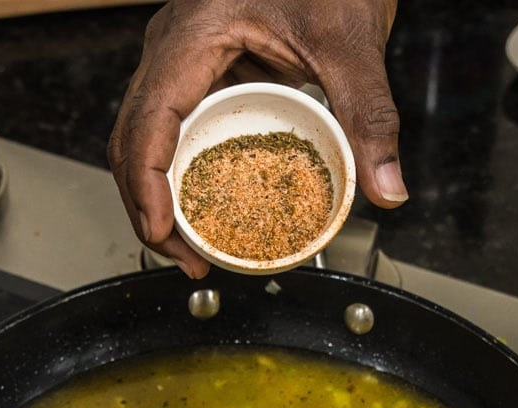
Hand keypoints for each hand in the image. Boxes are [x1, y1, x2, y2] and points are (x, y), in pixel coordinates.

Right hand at [108, 0, 403, 277]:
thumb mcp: (351, 41)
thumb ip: (368, 116)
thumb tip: (384, 188)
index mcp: (192, 35)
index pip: (147, 122)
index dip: (146, 187)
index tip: (165, 235)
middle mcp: (173, 48)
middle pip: (133, 142)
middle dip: (150, 210)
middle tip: (190, 261)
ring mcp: (181, 59)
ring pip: (146, 140)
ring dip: (161, 198)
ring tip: (196, 248)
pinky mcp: (201, 70)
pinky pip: (174, 130)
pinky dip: (182, 174)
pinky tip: (210, 206)